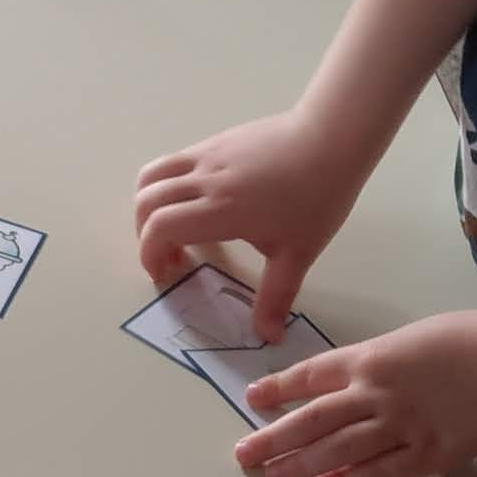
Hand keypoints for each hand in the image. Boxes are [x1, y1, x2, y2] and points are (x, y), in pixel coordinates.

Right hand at [135, 107, 373, 332]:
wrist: (331, 138)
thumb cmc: (317, 196)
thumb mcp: (297, 253)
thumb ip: (275, 297)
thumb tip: (268, 338)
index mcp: (220, 209)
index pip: (160, 228)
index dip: (149, 255)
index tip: (165, 275)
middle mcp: (204, 179)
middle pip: (146, 201)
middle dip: (144, 235)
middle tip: (171, 258)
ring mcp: (206, 155)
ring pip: (152, 175)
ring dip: (149, 205)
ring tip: (174, 227)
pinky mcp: (215, 142)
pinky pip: (173, 163)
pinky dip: (167, 186)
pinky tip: (198, 203)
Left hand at [233, 309, 476, 476]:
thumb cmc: (471, 340)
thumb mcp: (411, 339)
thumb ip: (376, 363)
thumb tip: (349, 388)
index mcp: (372, 357)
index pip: (311, 376)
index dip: (278, 389)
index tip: (252, 400)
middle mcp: (377, 393)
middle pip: (312, 420)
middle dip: (273, 438)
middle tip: (243, 455)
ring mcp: (401, 427)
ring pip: (338, 451)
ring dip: (301, 466)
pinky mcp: (428, 454)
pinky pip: (379, 472)